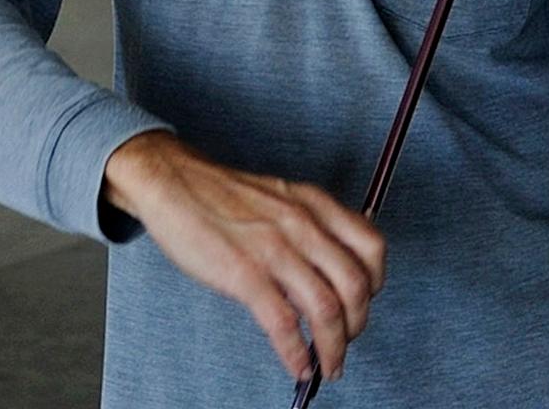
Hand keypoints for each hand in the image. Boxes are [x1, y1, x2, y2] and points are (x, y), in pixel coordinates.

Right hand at [102, 132, 386, 384]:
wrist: (172, 181)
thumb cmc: (222, 195)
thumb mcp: (281, 198)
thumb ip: (310, 228)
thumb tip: (328, 276)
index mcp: (315, 204)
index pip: (372, 247)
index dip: (376, 285)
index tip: (363, 305)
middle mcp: (303, 224)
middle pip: (357, 286)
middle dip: (358, 325)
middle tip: (346, 342)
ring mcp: (275, 249)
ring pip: (327, 310)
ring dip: (334, 348)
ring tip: (328, 365)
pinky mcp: (244, 273)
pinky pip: (284, 325)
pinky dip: (296, 354)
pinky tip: (297, 366)